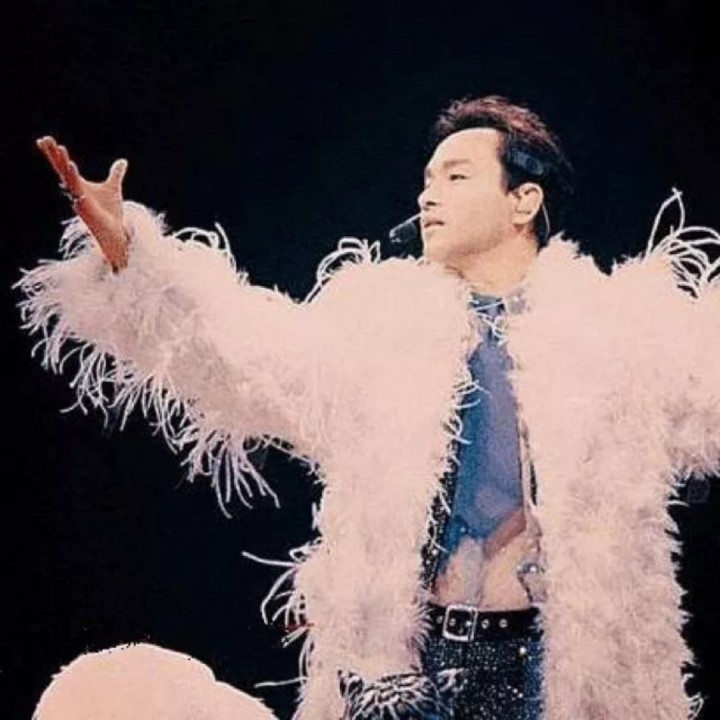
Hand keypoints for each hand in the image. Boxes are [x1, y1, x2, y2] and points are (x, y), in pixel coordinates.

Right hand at [36, 136, 129, 270]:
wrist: (115, 231)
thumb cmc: (110, 211)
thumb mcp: (113, 188)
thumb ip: (115, 174)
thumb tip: (122, 161)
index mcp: (79, 184)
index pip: (63, 166)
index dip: (55, 153)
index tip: (46, 139)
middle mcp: (76, 192)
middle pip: (62, 171)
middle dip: (55, 156)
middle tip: (47, 140)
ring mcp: (80, 202)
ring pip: (71, 184)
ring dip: (69, 171)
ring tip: (66, 157)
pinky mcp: (88, 214)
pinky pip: (81, 202)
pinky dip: (79, 195)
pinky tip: (78, 190)